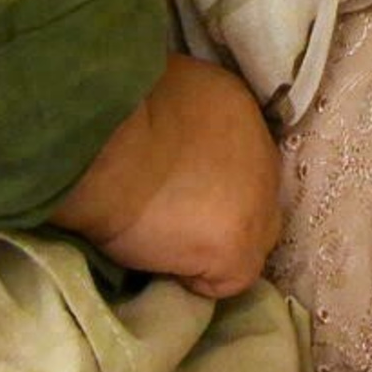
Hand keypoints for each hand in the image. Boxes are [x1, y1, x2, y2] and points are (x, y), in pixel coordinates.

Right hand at [58, 55, 281, 298]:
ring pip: (249, 244)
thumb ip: (185, 116)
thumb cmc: (118, 110)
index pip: (242, 160)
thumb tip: (170, 133)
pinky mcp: (237, 249)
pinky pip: (227, 280)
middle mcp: (262, 156)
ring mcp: (256, 206)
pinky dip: (197, 281)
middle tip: (177, 222)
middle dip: (225, 214)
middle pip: (256, 200)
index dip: (215, 180)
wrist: (109, 143)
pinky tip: (164, 265)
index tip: (181, 189)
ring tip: (166, 246)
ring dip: (213, 250)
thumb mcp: (165, 90)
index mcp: (240, 112)